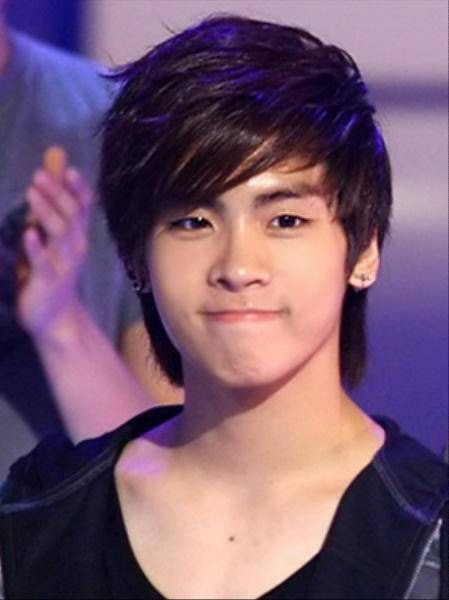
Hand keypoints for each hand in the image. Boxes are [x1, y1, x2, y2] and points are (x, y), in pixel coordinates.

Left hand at [17, 155, 92, 339]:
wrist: (55, 316)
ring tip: (32, 192)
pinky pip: (44, 263)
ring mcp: (64, 265)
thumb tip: (56, 152)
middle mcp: (75, 247)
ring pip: (60, 236)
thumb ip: (53, 192)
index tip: (68, 170)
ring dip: (47, 213)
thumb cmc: (51, 267)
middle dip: (57, 195)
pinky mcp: (49, 282)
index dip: (78, 189)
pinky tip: (28, 233)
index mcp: (76, 234)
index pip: (83, 207)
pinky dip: (37, 248)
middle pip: (71, 216)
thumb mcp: (51, 228)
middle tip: (39, 175)